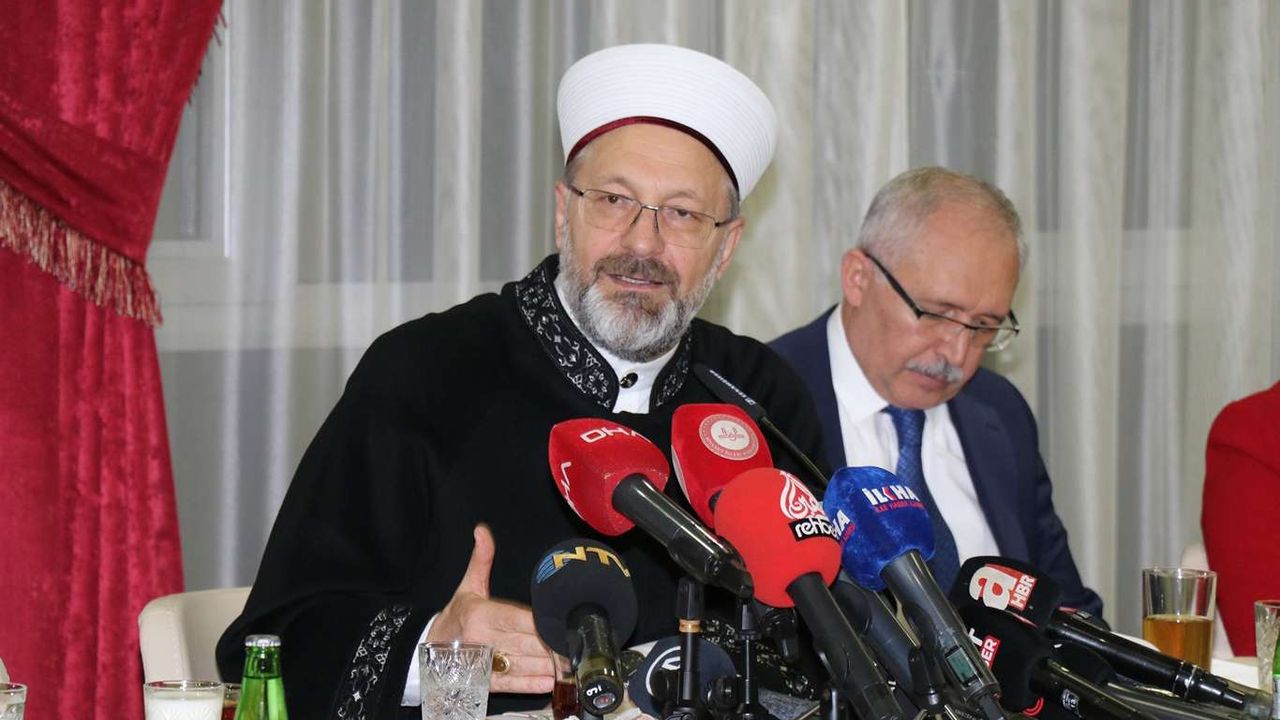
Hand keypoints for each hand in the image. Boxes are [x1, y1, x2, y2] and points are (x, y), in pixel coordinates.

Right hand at [429, 524, 555, 693]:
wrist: (428, 648)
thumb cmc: (456, 615)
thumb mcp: (467, 586)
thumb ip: (481, 559)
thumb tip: (482, 530)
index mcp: (480, 614)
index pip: (517, 618)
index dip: (541, 622)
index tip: (561, 621)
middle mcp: (482, 640)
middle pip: (525, 642)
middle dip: (552, 644)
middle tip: (576, 644)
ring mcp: (484, 664)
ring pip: (522, 664)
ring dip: (548, 666)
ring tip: (571, 664)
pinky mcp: (485, 682)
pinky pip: (512, 683)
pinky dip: (531, 684)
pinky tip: (550, 682)